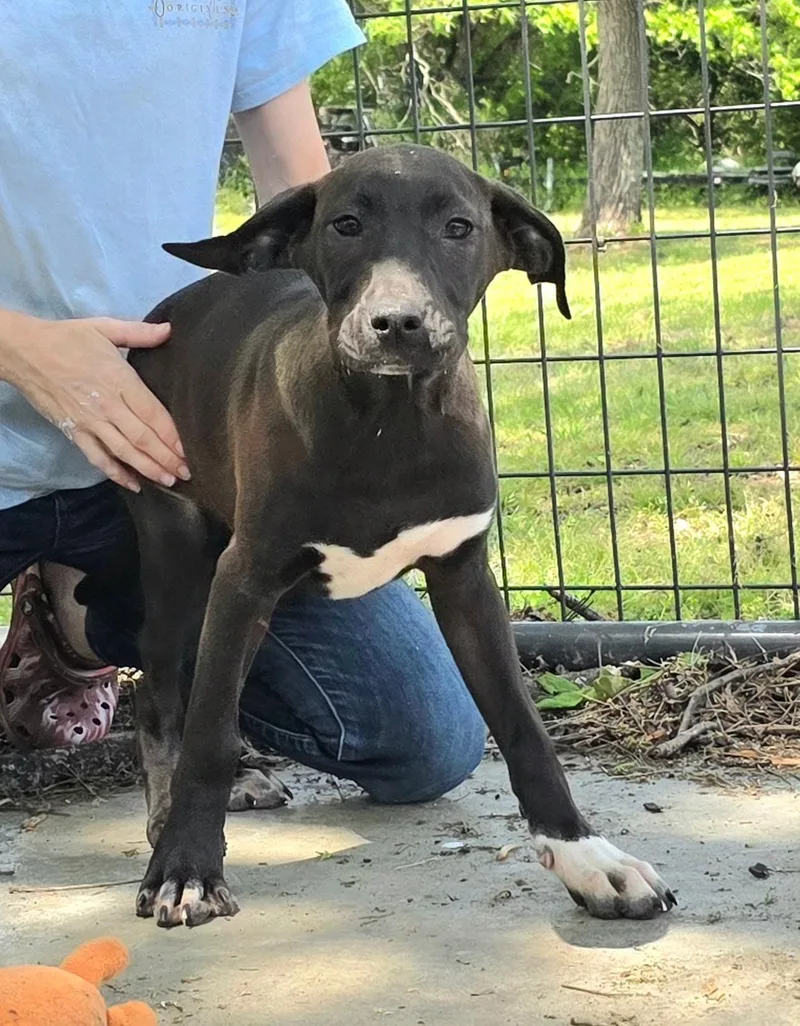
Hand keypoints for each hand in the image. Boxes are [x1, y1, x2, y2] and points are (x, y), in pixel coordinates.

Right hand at [0, 313, 189, 491]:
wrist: (24, 352)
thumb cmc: (67, 338)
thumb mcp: (104, 328)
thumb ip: (139, 333)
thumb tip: (169, 330)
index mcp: (119, 380)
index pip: (153, 414)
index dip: (172, 435)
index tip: (189, 450)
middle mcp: (107, 405)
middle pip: (142, 438)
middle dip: (167, 458)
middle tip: (187, 473)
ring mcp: (90, 421)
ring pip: (124, 451)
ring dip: (148, 469)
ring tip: (168, 481)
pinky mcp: (74, 432)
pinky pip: (98, 457)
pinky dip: (115, 473)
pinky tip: (133, 485)